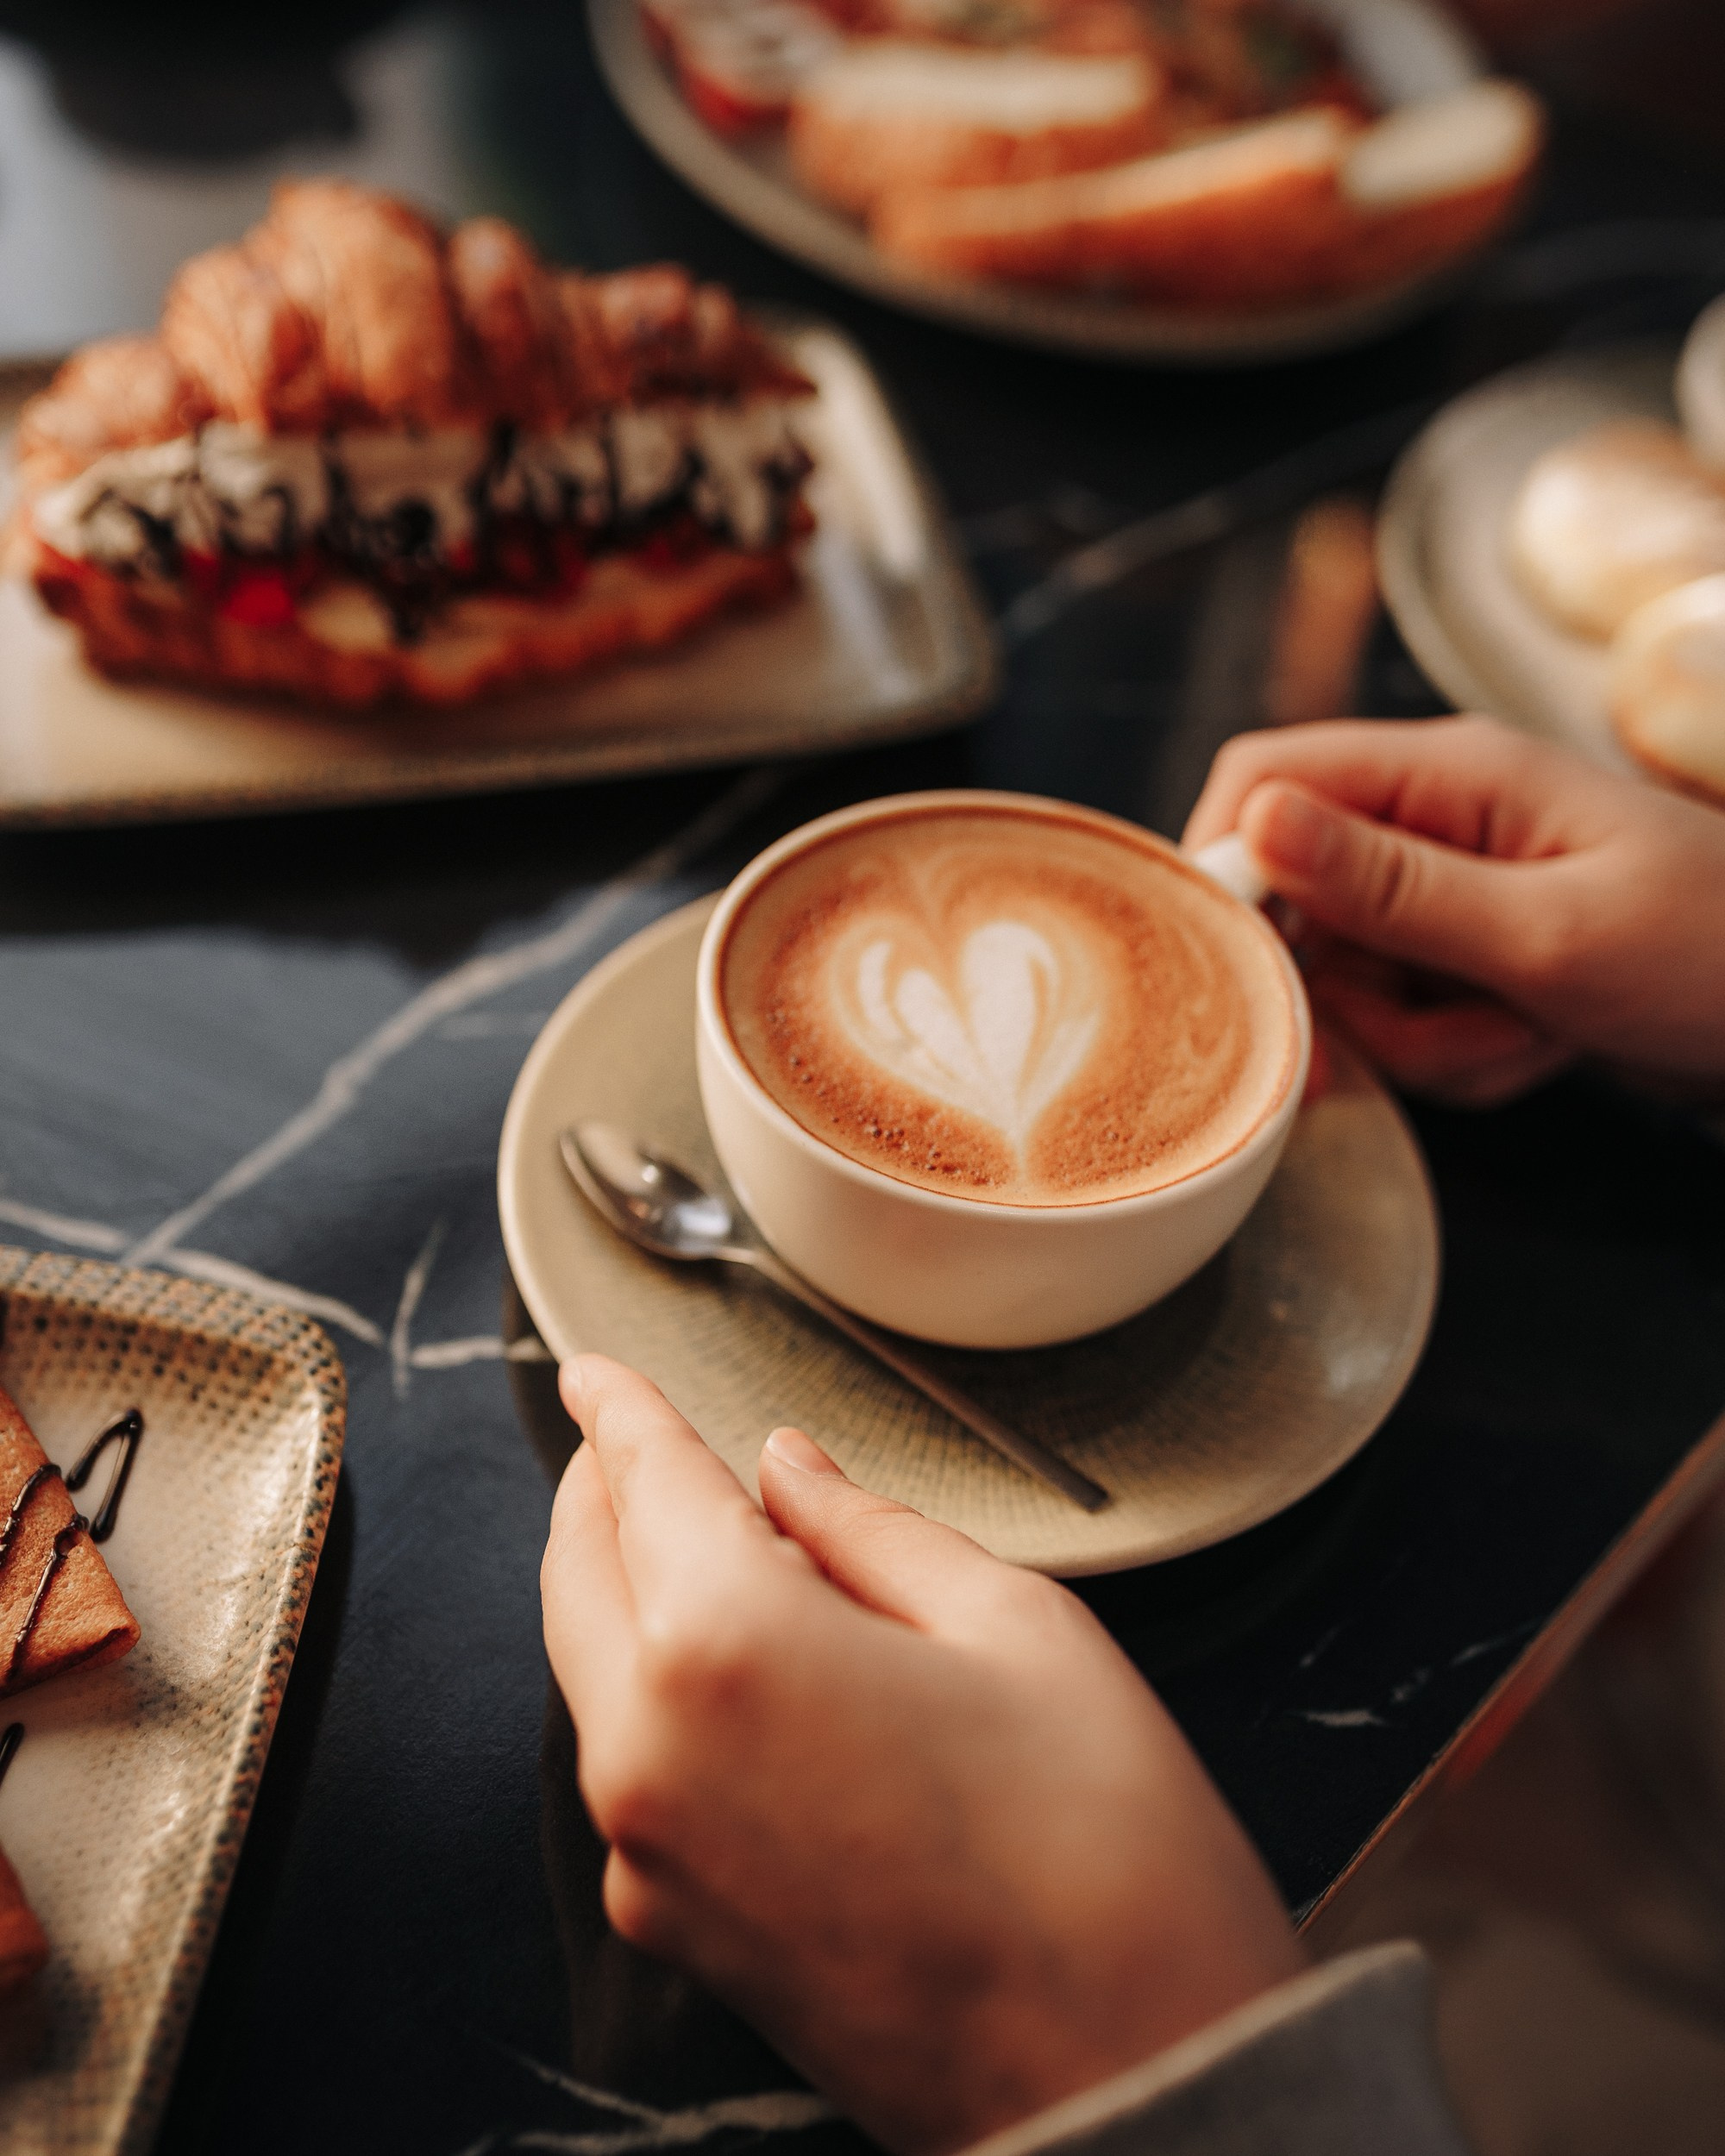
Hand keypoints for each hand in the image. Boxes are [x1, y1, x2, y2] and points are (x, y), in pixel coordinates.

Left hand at [542, 1357, 1302, 2155]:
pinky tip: (743, 1669)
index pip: (642, 1481)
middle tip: (638, 1440)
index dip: (618, 1409)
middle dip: (604, 1492)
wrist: (1134, 2088)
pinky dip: (658, 1688)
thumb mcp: (1013, 1627)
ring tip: (715, 1544)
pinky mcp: (674, 1931)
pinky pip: (631, 1765)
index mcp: (725, 1645)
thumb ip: (869, 1530)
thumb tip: (788, 1472)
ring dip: (629, 1588)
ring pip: (592, 1669)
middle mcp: (648, 1752)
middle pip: (581, 1572)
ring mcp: (647, 1856)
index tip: (592, 1368)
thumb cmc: (1104, 1849)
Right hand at [1184, 715, 1724, 1105]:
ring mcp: (1448, 894)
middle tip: (1449, 1024)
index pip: (1264, 778)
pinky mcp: (1465, 957)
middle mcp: (1432, 821)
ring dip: (1421, 1039)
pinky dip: (1455, 1055)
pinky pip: (1401, 1021)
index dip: (1229, 868)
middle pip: (1296, 904)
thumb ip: (1391, 885)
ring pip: (1348, 981)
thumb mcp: (1543, 932)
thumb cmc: (1710, 955)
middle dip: (1355, 994)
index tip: (1247, 967)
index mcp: (1448, 772)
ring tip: (1525, 1033)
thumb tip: (1256, 822)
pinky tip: (1537, 1046)